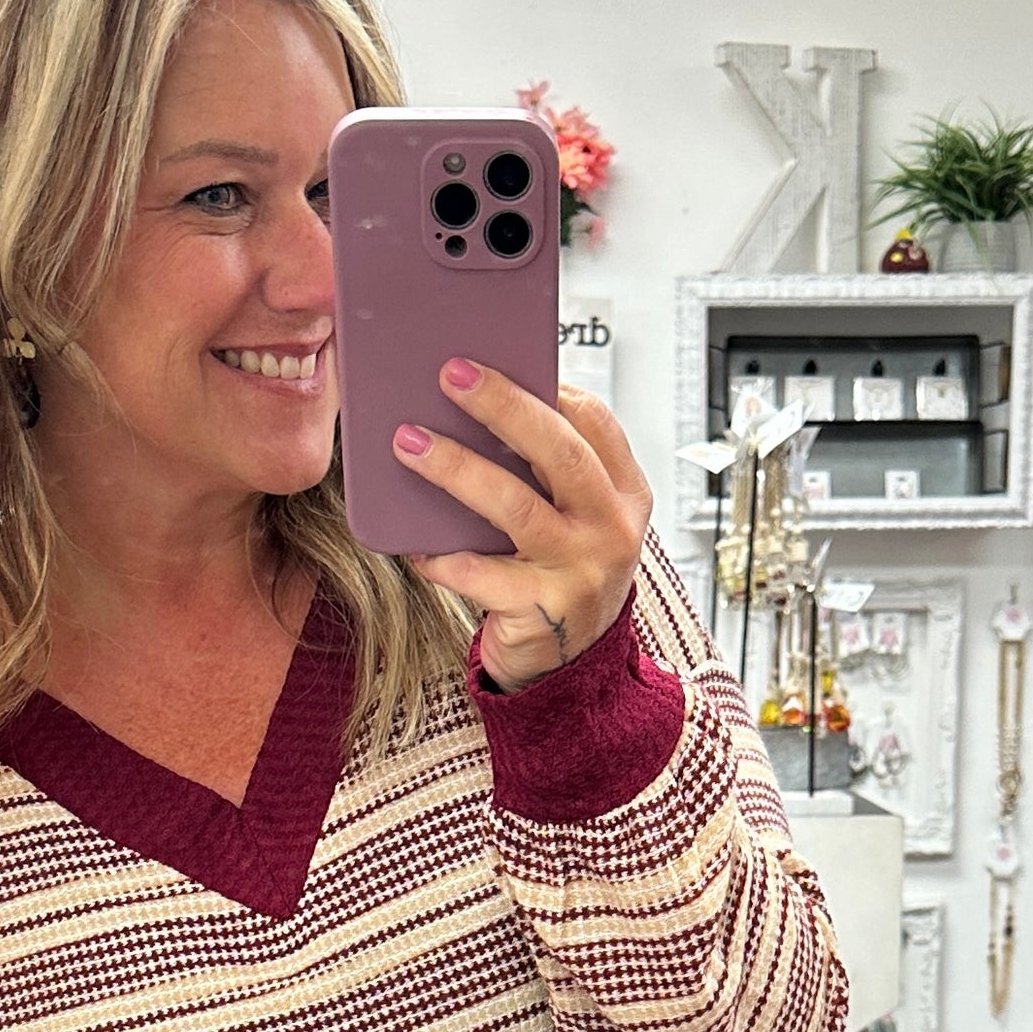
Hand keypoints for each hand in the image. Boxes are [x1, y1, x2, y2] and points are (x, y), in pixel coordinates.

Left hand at [394, 359, 650, 689]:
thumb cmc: (560, 579)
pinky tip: (415, 546)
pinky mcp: (545, 612)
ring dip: (457, 469)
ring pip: (515, 506)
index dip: (551, 388)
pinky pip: (484, 577)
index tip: (501, 359)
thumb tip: (478, 415)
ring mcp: (581, 572)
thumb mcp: (573, 522)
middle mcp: (610, 529)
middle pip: (557, 451)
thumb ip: (547, 475)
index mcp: (624, 494)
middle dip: (502, 406)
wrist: (570, 672)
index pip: (595, 423)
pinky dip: (445, 559)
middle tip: (450, 373)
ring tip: (408, 442)